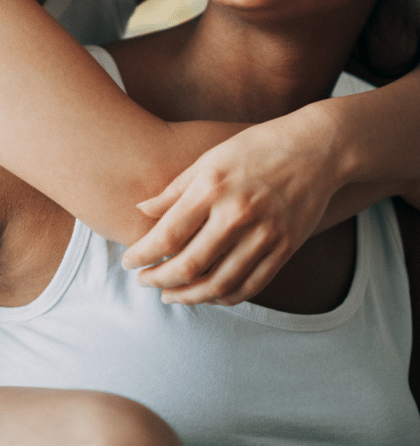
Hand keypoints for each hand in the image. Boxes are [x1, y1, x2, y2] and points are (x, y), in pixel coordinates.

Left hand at [122, 102, 342, 304]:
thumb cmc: (256, 148)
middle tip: (144, 282)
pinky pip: (250, 286)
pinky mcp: (285, 249)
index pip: (168, 234)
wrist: (316, 150)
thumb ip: (175, 189)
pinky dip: (224, 297)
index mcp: (213, 187)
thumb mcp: (210, 158)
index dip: (143, 255)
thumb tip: (141, 210)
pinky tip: (207, 294)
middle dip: (160, 280)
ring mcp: (264, 234)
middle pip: (190, 265)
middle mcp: (237, 214)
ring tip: (170, 294)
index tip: (129, 262)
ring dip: (189, 296)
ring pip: (219, 284)